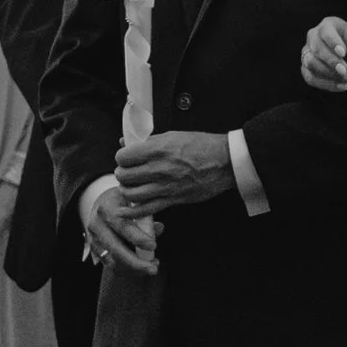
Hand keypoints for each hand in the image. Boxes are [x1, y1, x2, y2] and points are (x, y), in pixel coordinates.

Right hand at [86, 185, 161, 275]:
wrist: (102, 202)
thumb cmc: (124, 200)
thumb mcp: (135, 200)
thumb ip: (146, 215)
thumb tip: (159, 229)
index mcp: (107, 207)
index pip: (122, 225)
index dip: (137, 237)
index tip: (153, 246)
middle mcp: (96, 224)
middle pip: (115, 249)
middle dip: (136, 262)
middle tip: (154, 269)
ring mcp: (93, 238)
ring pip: (112, 261)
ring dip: (133, 269)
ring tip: (152, 268)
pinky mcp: (94, 250)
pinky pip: (110, 265)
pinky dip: (127, 270)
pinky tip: (141, 268)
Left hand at [114, 129, 235, 212]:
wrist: (224, 162)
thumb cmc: (202, 146)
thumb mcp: (173, 135)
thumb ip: (149, 141)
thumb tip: (128, 143)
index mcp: (157, 149)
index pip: (124, 157)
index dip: (122, 158)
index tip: (126, 159)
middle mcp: (158, 168)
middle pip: (124, 176)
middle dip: (123, 174)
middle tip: (127, 172)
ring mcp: (165, 186)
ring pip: (131, 193)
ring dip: (127, 190)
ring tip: (130, 186)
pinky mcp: (172, 200)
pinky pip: (146, 209)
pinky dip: (132, 212)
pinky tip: (125, 210)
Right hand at [302, 18, 346, 92]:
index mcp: (328, 25)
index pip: (326, 32)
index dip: (333, 43)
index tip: (343, 53)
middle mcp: (313, 37)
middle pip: (317, 49)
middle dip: (332, 62)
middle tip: (346, 72)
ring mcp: (307, 53)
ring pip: (310, 64)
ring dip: (329, 74)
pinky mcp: (306, 68)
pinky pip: (310, 77)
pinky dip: (326, 84)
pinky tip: (342, 86)